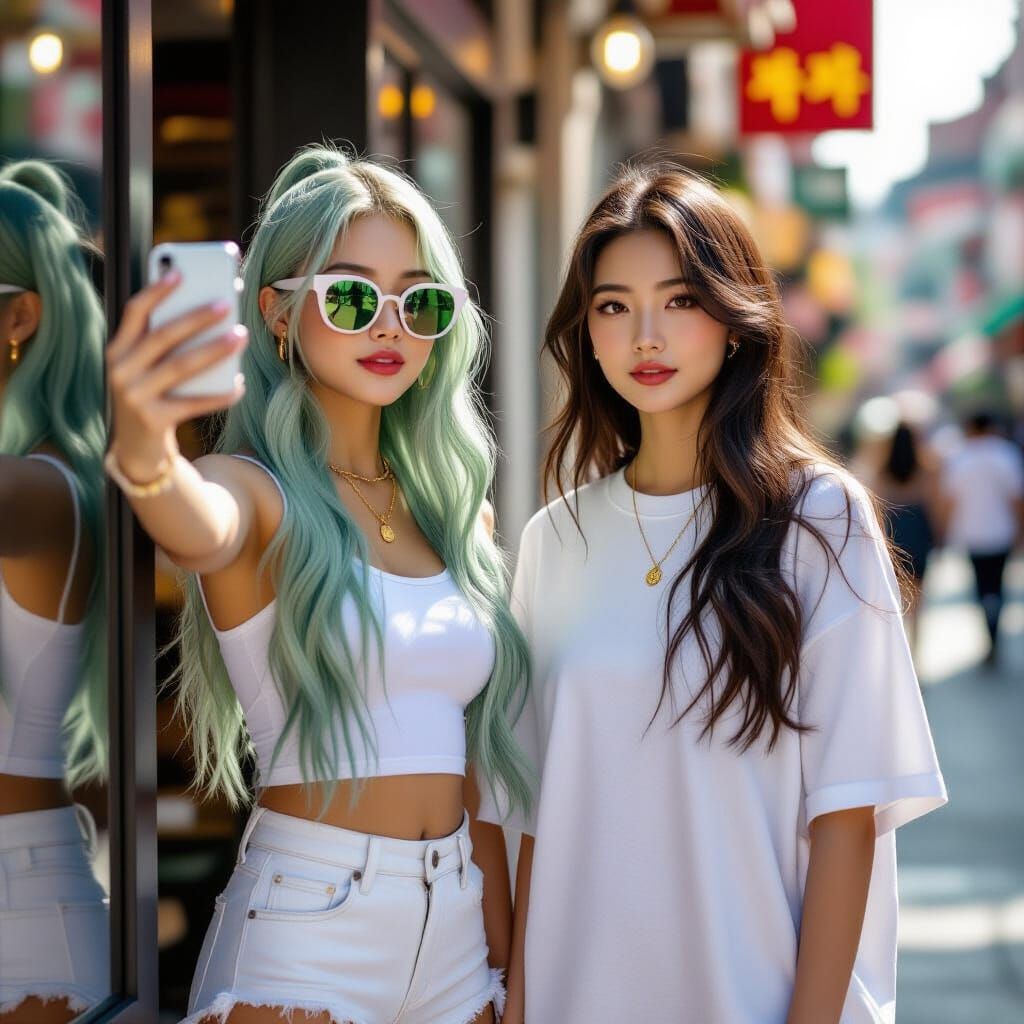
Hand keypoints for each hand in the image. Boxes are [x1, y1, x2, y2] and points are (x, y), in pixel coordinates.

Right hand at [106, 272, 247, 479]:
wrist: (136, 449)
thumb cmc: (151, 396)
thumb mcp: (147, 368)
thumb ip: (164, 344)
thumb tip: (209, 314)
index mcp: (117, 350)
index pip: (134, 312)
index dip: (156, 291)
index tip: (180, 273)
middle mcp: (120, 371)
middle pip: (163, 336)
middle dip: (196, 317)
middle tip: (226, 303)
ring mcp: (134, 396)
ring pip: (181, 366)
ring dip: (214, 350)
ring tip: (240, 336)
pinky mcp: (153, 420)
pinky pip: (194, 403)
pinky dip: (219, 394)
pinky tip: (240, 384)